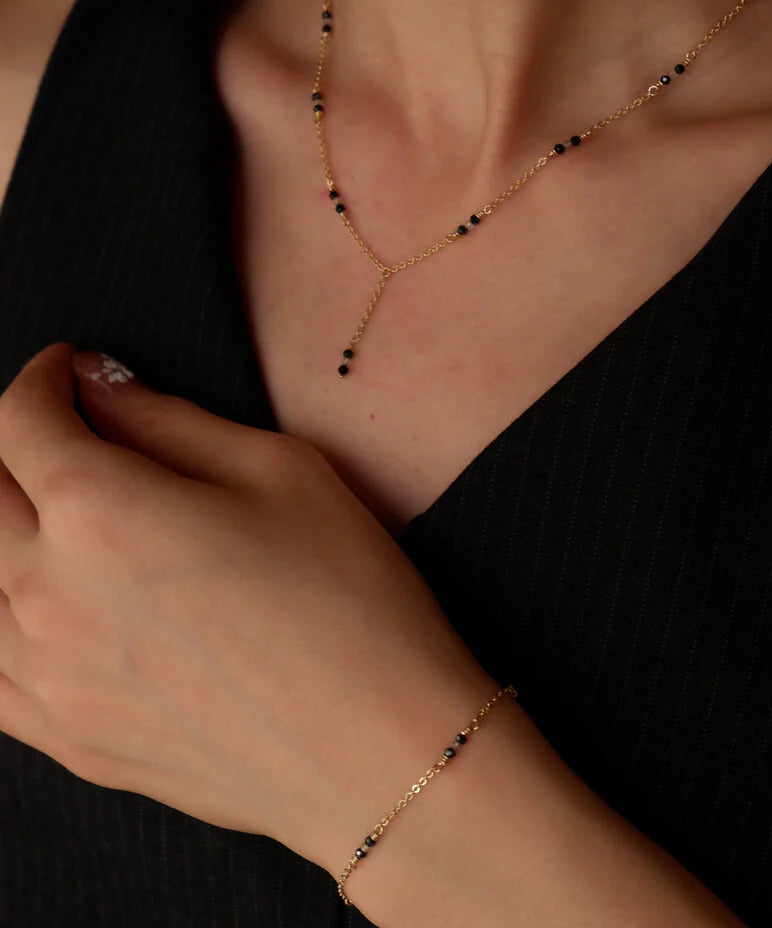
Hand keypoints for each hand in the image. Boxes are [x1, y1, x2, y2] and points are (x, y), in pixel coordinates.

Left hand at [0, 343, 496, 876]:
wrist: (382, 751)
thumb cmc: (349, 599)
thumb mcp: (279, 472)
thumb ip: (169, 422)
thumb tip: (99, 386)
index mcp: (100, 510)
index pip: (20, 422)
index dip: (41, 379)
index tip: (66, 371)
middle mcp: (49, 593)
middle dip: (14, 447)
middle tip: (62, 431)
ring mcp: (46, 679)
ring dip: (6, 529)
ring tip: (59, 514)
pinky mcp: (66, 739)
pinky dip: (3, 617)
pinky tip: (44, 604)